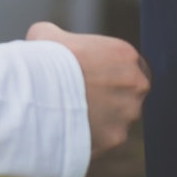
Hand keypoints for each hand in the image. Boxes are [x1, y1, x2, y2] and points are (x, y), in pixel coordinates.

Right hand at [27, 21, 148, 157]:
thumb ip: (59, 38)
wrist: (40, 90)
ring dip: (101, 121)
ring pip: (119, 120)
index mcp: (126, 55)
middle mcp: (137, 84)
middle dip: (110, 99)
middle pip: (128, 95)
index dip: (107, 75)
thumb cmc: (44, 58)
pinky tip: (70, 133)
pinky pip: (106, 140)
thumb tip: (46, 41)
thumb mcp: (48, 35)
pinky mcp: (117, 138)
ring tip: (72, 120)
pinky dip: (91, 139)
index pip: (127, 67)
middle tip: (82, 102)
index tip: (90, 81)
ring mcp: (129, 113)